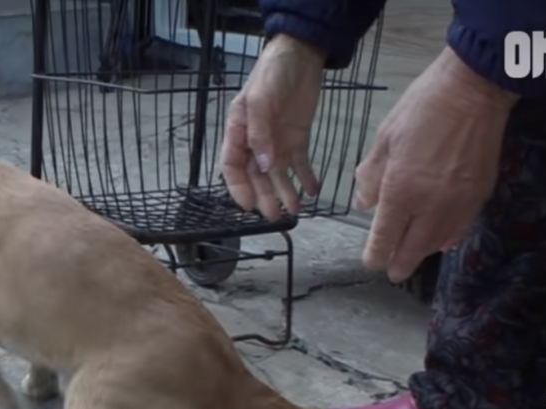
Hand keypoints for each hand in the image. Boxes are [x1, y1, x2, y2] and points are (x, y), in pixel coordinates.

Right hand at [221, 34, 325, 220]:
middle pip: (257, 176)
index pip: (233, 166)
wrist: (300, 56)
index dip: (239, 188)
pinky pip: (300, 163)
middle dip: (265, 196)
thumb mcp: (260, 100)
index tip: (249, 206)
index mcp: (238, 131)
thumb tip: (263, 164)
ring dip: (285, 191)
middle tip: (276, 215)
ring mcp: (276, 141)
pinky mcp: (297, 138)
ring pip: (278, 174)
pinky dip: (306, 177)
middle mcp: (256, 141)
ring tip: (295, 208)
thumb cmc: (271, 72)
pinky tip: (312, 190)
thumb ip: (259, 133)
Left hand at [355, 46, 518, 282]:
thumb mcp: (385, 138)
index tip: (371, 261)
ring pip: (438, 244)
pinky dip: (448, 238)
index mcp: (401, 190)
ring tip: (412, 253)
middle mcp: (431, 205)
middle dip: (399, 265)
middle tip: (392, 271)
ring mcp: (459, 203)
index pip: (384, 239)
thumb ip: (372, 176)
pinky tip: (442, 240)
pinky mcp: (480, 194)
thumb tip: (363, 203)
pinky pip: (461, 228)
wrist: (474, 89)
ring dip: (422, 252)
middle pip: (413, 251)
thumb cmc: (423, 107)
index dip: (375, 255)